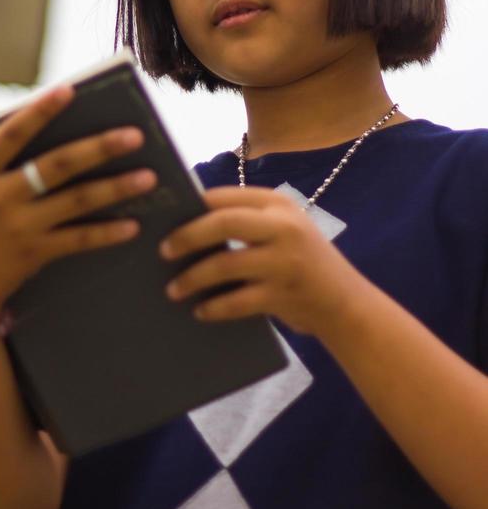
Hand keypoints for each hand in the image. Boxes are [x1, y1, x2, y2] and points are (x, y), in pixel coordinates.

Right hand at [0, 85, 155, 329]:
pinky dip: (105, 234)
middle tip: (135, 133)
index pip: (10, 135)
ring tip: (149, 175)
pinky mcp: (35, 255)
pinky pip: (77, 241)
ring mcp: (21, 228)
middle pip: (57, 166)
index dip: (40, 111)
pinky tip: (133, 225)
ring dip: (115, 188)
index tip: (70, 90)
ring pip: (76, 202)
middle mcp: (1, 198)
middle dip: (98, 148)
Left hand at [160, 185, 361, 337]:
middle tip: (163, 251)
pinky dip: (214, 307)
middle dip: (187, 236)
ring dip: (193, 278)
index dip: (192, 206)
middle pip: (223, 222)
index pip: (226, 197)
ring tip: (173, 289)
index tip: (165, 216)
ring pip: (225, 264)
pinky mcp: (283, 295)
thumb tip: (186, 223)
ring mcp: (284, 261)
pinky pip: (237, 301)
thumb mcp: (282, 230)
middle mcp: (283, 227)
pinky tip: (199, 311)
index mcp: (278, 204)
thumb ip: (247, 221)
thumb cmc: (301, 261)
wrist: (345, 303)